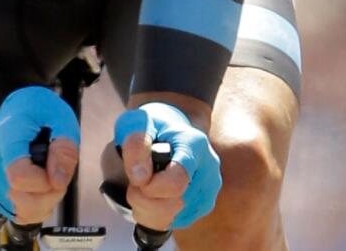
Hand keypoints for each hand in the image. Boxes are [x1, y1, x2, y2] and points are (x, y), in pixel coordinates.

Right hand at [0, 86, 80, 224]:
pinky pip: (15, 213)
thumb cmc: (38, 112)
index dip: (44, 182)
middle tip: (58, 172)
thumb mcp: (61, 117)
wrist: (12, 112)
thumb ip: (64, 147)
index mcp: (7, 138)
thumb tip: (57, 181)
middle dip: (50, 194)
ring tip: (48, 176)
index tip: (56, 170)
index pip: (18, 176)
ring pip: (19, 211)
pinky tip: (38, 185)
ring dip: (44, 201)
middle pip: (21, 200)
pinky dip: (34, 206)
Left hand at [114, 102, 221, 229]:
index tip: (137, 175)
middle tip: (138, 178)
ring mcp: (209, 189)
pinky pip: (174, 221)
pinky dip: (156, 213)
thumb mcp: (137, 124)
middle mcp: (209, 169)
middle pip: (172, 203)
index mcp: (195, 145)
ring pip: (172, 216)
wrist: (171, 133)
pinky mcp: (204, 204)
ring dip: (147, 205)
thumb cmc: (153, 127)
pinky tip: (155, 194)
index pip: (176, 182)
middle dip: (145, 196)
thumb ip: (136, 144)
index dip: (149, 186)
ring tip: (146, 184)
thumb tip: (140, 178)